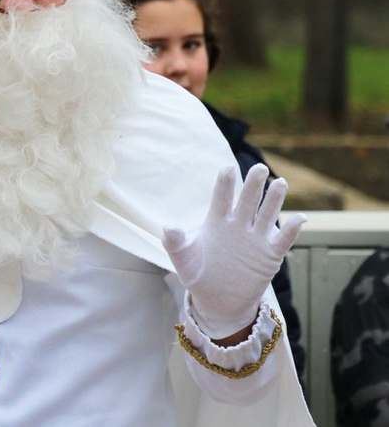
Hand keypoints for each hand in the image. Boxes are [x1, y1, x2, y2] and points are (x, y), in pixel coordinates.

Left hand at [162, 164, 305, 339]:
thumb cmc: (198, 275)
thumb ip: (175, 242)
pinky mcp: (269, 255)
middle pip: (248, 200)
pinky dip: (291, 230)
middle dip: (253, 184)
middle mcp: (238, 225)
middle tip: (260, 168)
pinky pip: (283, 240)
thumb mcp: (183, 259)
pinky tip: (299, 218)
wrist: (218, 301)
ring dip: (274, 200)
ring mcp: (255, 238)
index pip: (222, 197)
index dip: (226, 183)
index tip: (228, 168)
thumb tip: (168, 227)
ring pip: (267, 214)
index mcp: (217, 221)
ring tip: (280, 183)